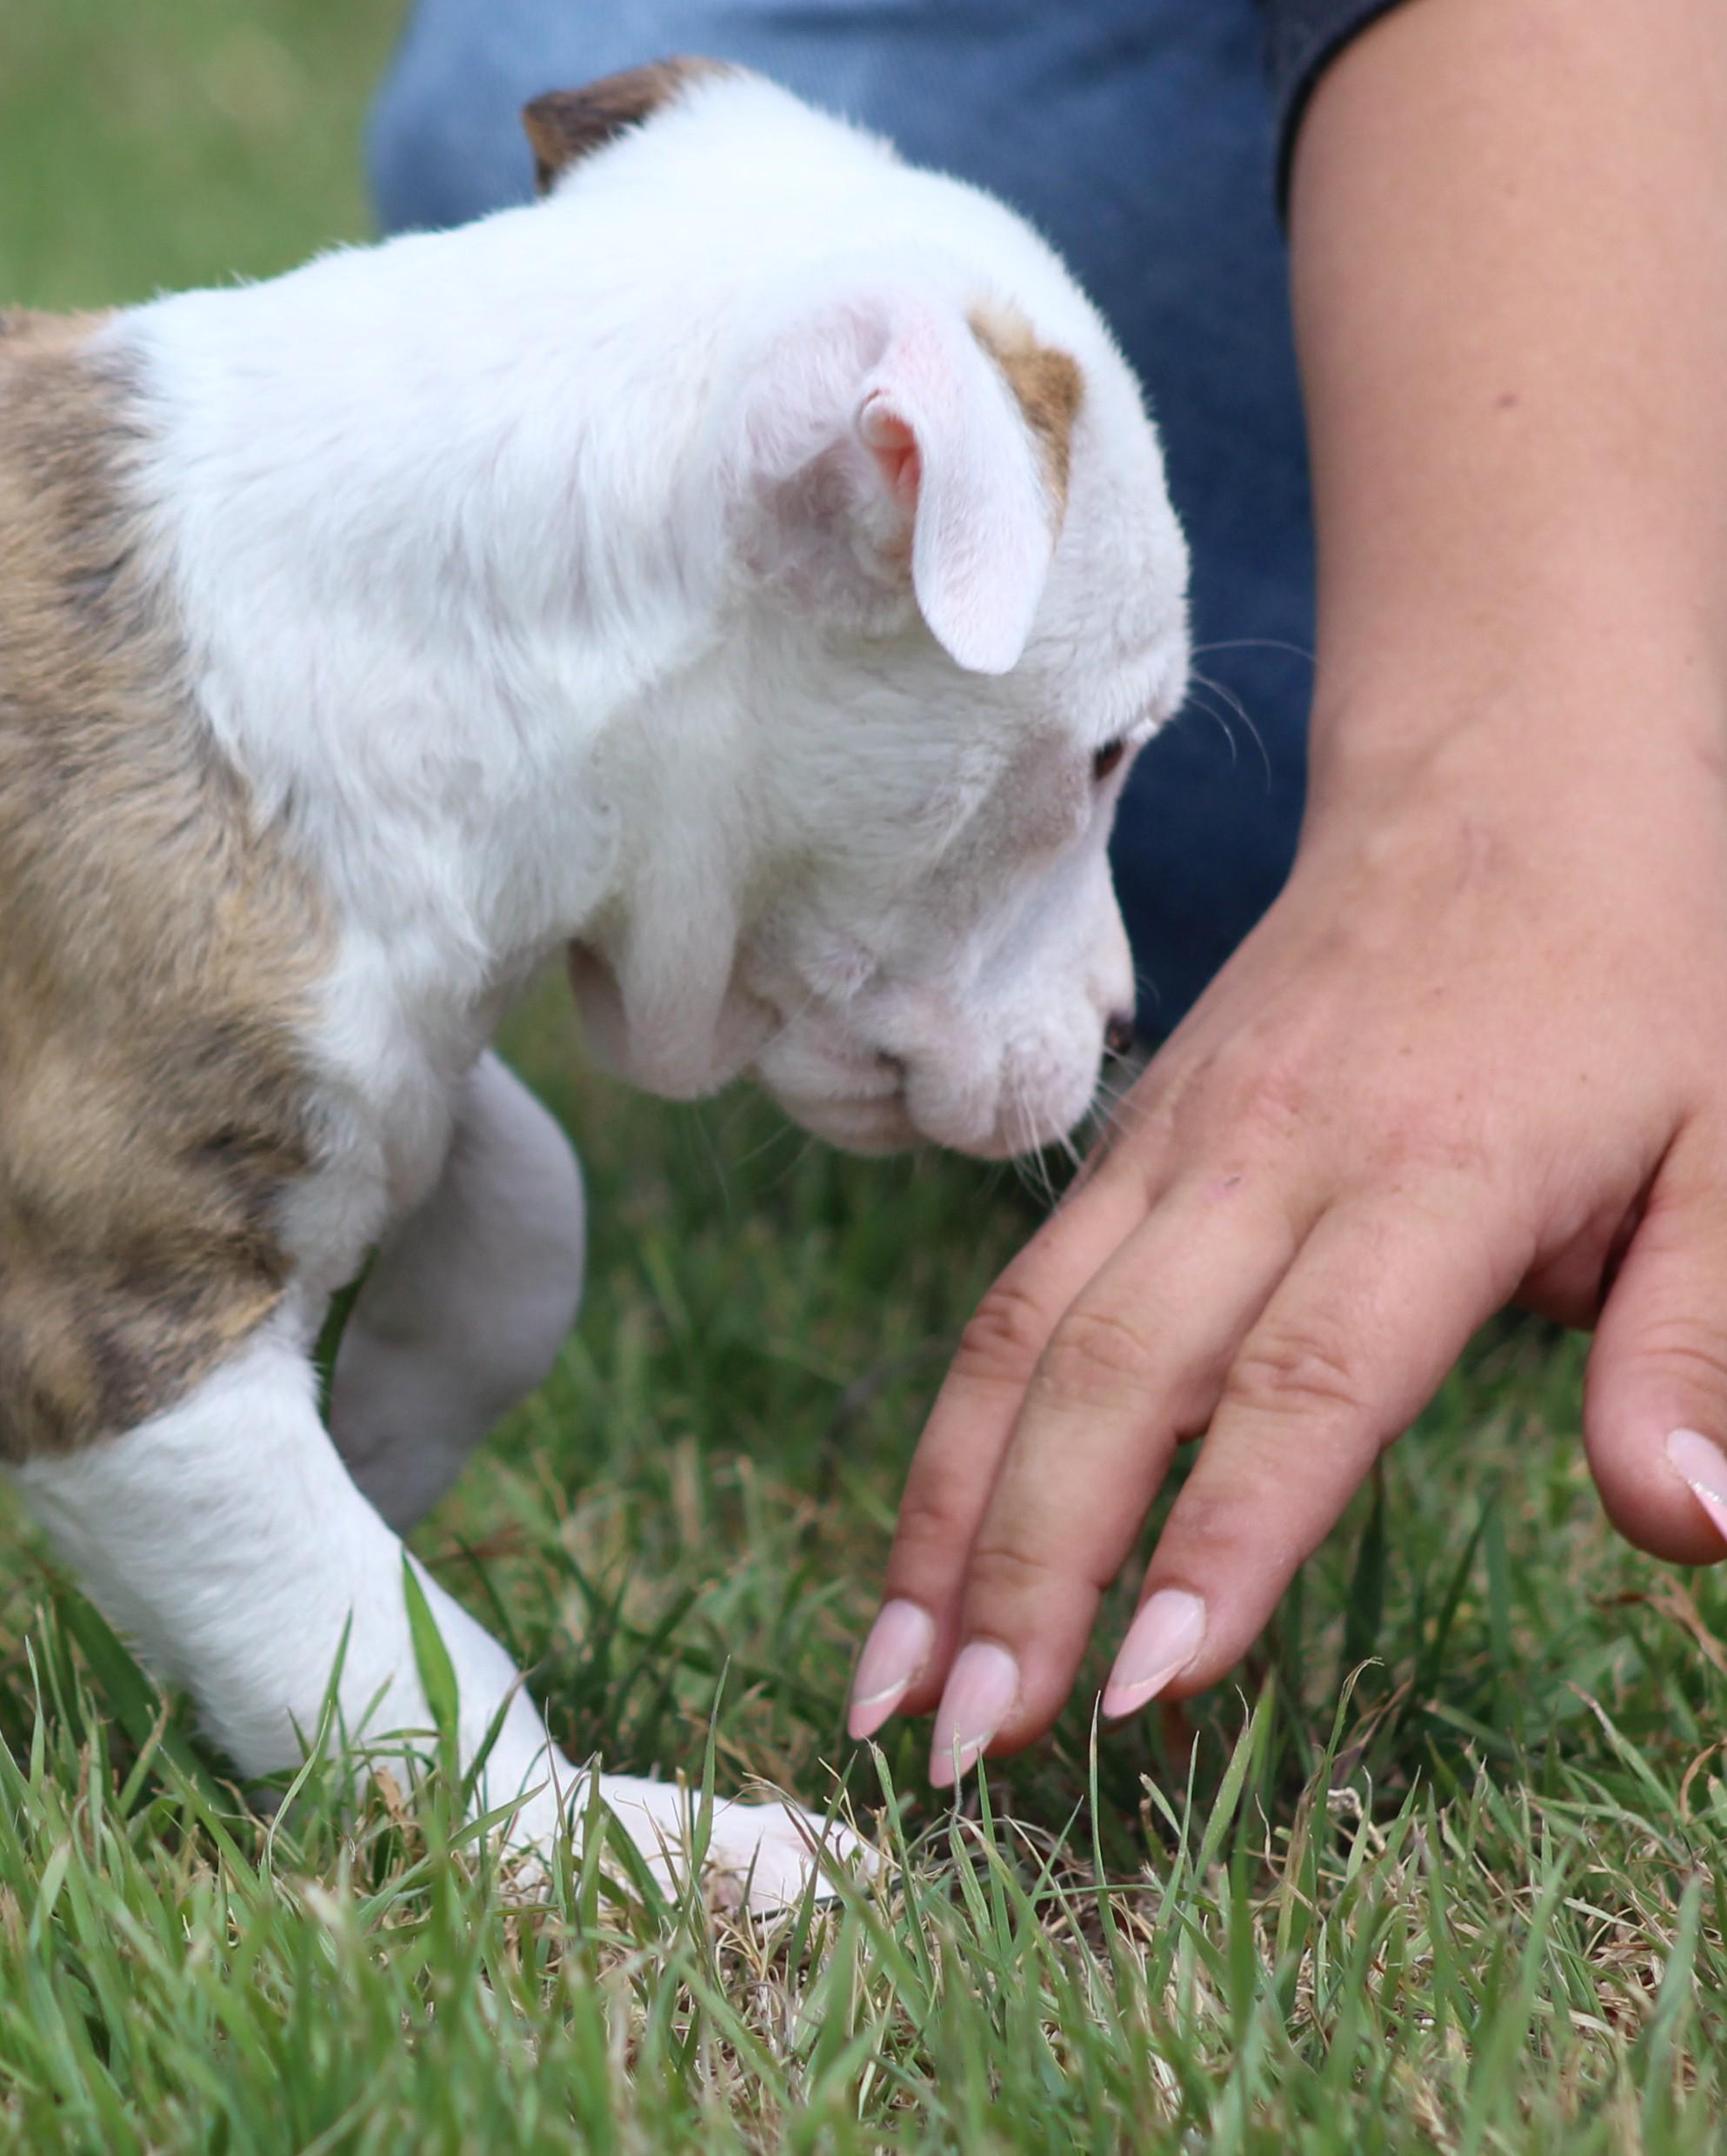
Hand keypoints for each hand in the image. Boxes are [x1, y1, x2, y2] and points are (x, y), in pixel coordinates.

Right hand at [846, 695, 1726, 1779]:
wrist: (1497, 791)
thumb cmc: (1642, 987)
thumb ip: (1699, 1341)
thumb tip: (1682, 1528)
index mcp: (1427, 1175)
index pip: (1299, 1383)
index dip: (1215, 1536)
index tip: (1141, 1689)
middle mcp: (1261, 1162)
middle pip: (1109, 1377)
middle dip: (1020, 1567)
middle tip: (960, 1742)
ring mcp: (1169, 1152)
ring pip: (1017, 1342)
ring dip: (944, 1518)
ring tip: (889, 1682)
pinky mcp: (1125, 1153)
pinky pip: (1009, 1303)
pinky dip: (951, 1439)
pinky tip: (921, 1552)